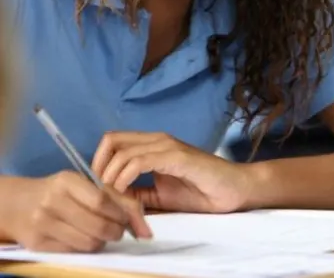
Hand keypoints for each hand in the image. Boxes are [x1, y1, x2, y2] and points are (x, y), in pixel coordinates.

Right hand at [5, 172, 151, 251]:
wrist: (19, 204)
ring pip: (89, 243)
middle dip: (116, 231)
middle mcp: (52, 201)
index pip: (103, 201)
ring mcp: (43, 223)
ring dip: (102, 241)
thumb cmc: (61, 192)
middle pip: (99, 226)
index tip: (128, 218)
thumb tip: (146, 230)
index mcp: (67, 181)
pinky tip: (84, 237)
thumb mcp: (86, 185)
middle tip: (118, 229)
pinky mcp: (38, 243)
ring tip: (101, 233)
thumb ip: (117, 199)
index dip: (121, 214)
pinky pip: (75, 251)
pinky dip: (86, 247)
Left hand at [91, 132, 252, 212]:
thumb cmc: (202, 192)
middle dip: (99, 166)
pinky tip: (125, 191)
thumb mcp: (160, 195)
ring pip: (122, 151)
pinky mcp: (177, 157)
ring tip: (113, 195)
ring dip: (110, 175)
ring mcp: (167, 146)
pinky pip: (139, 162)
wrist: (233, 191)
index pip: (113, 141)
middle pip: (111, 140)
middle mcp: (158, 140)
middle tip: (101, 190)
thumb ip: (137, 193)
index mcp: (153, 146)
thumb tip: (110, 196)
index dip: (99, 162)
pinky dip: (125, 177)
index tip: (98, 186)